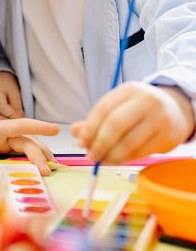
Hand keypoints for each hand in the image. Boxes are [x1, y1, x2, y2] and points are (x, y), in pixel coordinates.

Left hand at [0, 114, 57, 174]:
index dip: (38, 126)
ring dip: (37, 157)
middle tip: (49, 171)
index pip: (18, 125)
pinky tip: (35, 171)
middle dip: (39, 153)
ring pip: (22, 148)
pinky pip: (14, 155)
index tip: (57, 129)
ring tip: (50, 170)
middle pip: (24, 141)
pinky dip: (27, 161)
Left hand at [71, 82, 195, 164]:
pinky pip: (142, 152)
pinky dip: (126, 159)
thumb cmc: (137, 108)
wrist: (175, 109)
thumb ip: (95, 119)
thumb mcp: (118, 106)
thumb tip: (74, 132)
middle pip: (116, 125)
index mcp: (129, 90)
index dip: (89, 128)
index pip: (103, 109)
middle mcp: (145, 102)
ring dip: (112, 155)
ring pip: (129, 142)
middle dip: (99, 143)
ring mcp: (159, 119)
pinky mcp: (168, 137)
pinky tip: (116, 160)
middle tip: (90, 155)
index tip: (80, 142)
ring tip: (102, 160)